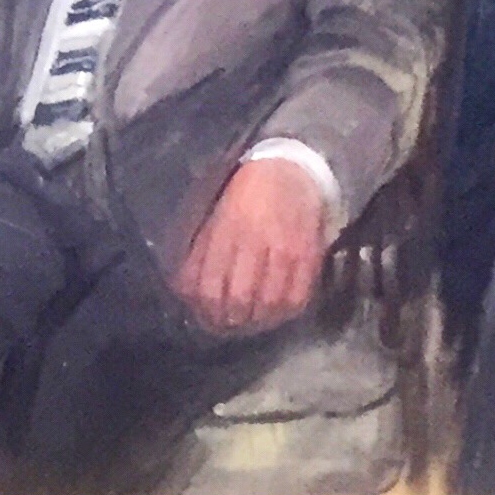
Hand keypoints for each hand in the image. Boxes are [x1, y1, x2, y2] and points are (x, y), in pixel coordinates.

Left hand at [172, 156, 332, 333]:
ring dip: (256, 322)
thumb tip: (185, 292)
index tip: (203, 317)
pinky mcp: (309, 256)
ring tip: (249, 322)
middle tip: (226, 324)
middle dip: (228, 320)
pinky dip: (284, 313)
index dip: (204, 310)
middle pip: (238, 299)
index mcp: (226, 230)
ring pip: (268, 304)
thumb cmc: (246, 194)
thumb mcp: (217, 216)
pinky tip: (274, 313)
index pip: (209, 285)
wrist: (291, 170)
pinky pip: (297, 298)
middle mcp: (255, 242)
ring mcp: (285, 251)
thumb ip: (202, 253)